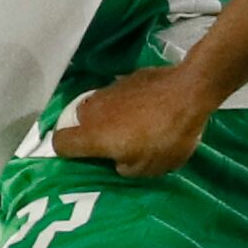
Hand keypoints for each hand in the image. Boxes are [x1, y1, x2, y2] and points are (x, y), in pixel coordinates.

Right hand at [50, 64, 213, 178]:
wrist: (189, 91)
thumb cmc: (167, 136)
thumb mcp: (149, 168)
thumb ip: (124, 167)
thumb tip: (119, 159)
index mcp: (93, 135)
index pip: (59, 143)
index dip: (65, 153)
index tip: (82, 159)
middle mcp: (93, 111)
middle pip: (75, 123)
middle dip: (87, 134)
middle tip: (108, 146)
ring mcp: (108, 91)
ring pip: (94, 108)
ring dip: (104, 119)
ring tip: (127, 128)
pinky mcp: (124, 79)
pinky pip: (114, 97)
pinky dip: (121, 105)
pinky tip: (143, 111)